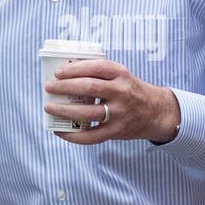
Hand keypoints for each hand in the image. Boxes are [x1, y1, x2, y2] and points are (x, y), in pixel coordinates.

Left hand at [44, 58, 180, 144]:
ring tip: (49, 107)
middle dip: (65, 87)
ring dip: (64, 110)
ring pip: (87, 112)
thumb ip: (100, 73)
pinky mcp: (116, 131)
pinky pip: (91, 136)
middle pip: (89, 88)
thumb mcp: (121, 76)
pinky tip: (60, 131)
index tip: (58, 72)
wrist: (155, 112)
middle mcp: (121, 92)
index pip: (95, 68)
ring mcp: (119, 113)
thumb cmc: (131, 90)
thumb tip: (66, 73)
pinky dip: (73, 136)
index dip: (74, 69)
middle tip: (49, 87)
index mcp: (121, 74)